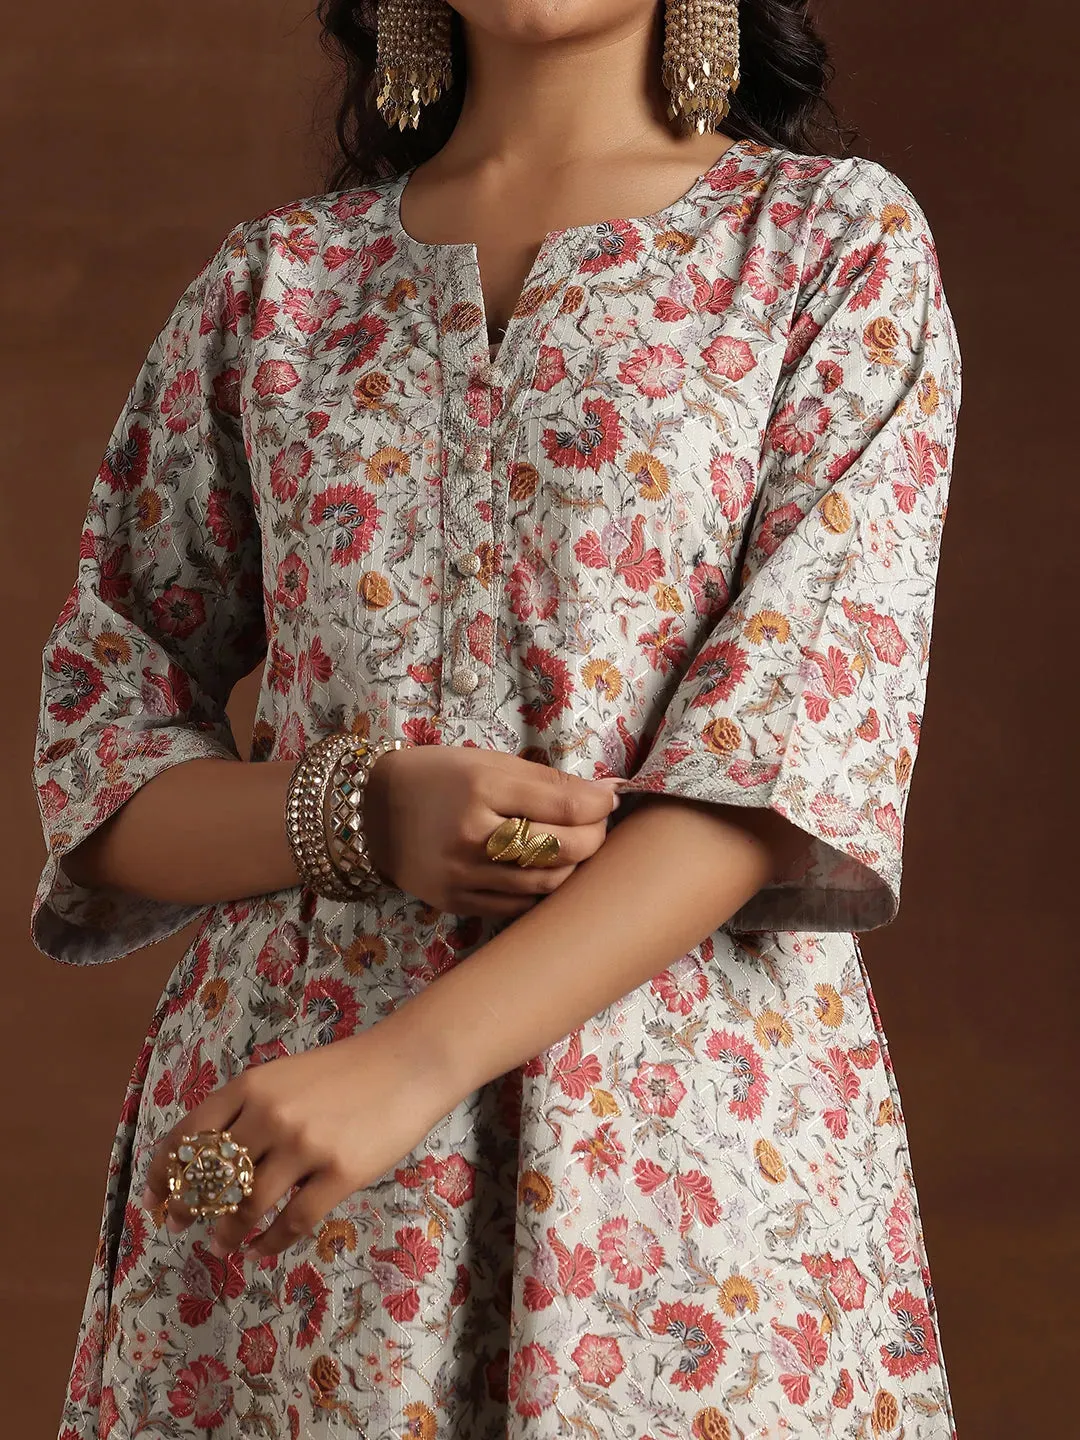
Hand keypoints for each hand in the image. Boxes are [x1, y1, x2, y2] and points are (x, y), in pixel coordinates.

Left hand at [140, 1016, 450, 1257]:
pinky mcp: (340, 1174)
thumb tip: (209, 1161)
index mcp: (251, 1086)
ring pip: (249, 1206)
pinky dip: (270, 1243)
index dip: (165, 1173)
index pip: (189, 1135)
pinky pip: (293, 1222)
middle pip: (213, 1177)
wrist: (408, 1064)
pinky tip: (263, 1249)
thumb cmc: (346, 1070)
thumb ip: (249, 1109)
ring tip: (224, 1244)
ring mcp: (305, 1146)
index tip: (157, 1200)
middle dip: (192, 1209)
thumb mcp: (285, 1076)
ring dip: (229, 1232)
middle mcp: (271, 1115)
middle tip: (187, 1227)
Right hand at [364, 746, 620, 918]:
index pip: (564, 805)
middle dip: (594, 837)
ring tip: (575, 849)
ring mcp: (464, 875)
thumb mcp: (485, 762)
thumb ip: (544, 780)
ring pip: (547, 884)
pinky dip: (542, 890)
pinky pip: (519, 905)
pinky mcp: (458, 902)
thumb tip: (604, 795)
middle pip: (563, 849)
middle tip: (597, 825)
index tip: (609, 799)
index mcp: (481, 787)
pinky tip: (545, 871)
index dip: (599, 805)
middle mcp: (473, 836)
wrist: (367, 814)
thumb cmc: (434, 778)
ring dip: (574, 868)